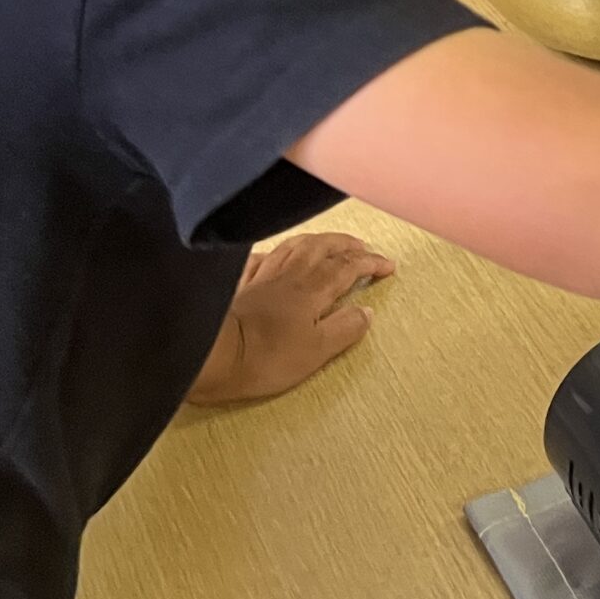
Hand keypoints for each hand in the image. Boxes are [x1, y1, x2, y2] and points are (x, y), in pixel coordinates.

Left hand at [188, 231, 394, 405]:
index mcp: (314, 288)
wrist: (211, 354)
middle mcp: (290, 274)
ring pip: (293, 246)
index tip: (388, 266)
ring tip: (327, 243)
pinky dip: (273, 254)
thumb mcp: (316, 352)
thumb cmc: (266, 357)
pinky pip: (259, 259)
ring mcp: (262, 276)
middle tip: (362, 247)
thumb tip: (367, 311)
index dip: (370, 263)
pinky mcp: (238, 284)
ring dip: (315, 241)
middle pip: (322, 247)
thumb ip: (345, 329)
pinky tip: (274, 256)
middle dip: (346, 244)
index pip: (348, 267)